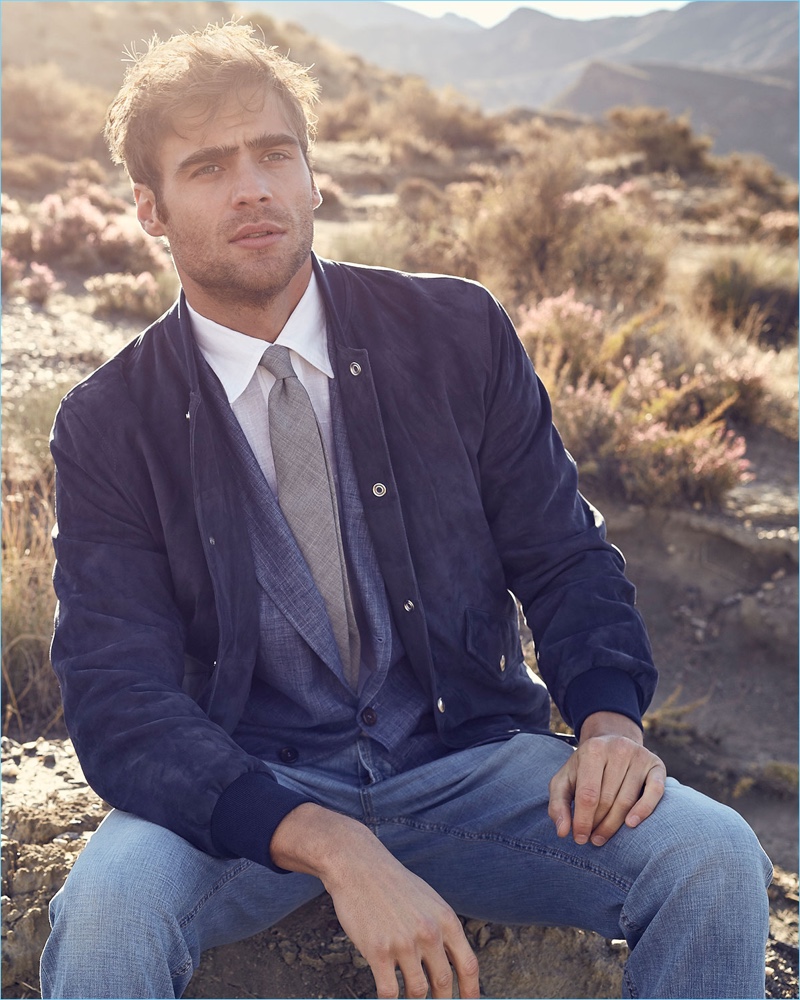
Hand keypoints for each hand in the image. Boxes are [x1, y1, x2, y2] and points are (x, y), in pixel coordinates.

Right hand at [270, 804, 479, 998]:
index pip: (468, 966)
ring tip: (406, 993)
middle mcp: (429, 933)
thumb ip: (442, 930)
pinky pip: (389, 993)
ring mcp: (404, 943)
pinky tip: (387, 993)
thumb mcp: (428, 900)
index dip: (471, 992)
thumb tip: (453, 964)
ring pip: (417, 993)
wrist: (359, 866)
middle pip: (444, 985)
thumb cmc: (393, 884)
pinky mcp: (378, 952)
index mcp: (445, 920)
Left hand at [548, 711, 665, 846]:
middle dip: (598, 824)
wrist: (613, 743)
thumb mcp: (564, 780)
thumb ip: (557, 804)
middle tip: (592, 839)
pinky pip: (655, 791)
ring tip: (602, 836)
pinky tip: (631, 824)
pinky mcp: (656, 765)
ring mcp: (639, 756)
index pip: (588, 794)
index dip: (583, 820)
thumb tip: (562, 832)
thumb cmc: (585, 768)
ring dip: (615, 824)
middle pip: (607, 799)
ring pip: (627, 800)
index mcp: (593, 750)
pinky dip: (644, 810)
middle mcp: (618, 749)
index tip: (579, 838)